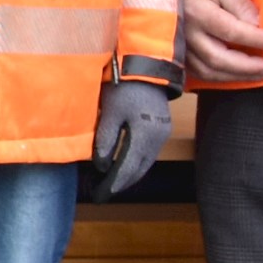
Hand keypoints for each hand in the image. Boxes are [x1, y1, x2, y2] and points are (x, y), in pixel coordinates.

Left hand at [89, 81, 176, 196]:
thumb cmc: (124, 87)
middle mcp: (158, 139)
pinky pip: (149, 153)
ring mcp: (162, 134)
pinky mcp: (162, 128)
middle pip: (139, 169)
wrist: (147, 67)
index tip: (100, 196)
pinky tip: (125, 166)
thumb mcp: (110, 112)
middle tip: (103, 194)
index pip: (128, 168)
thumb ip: (105, 139)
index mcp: (145, 136)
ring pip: (145, 162)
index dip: (113, 184)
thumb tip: (100, 166)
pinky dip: (136, 162)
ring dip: (130, 174)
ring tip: (112, 184)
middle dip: (121, 183)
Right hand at [181, 0, 262, 84]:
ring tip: (259, 73)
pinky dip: (221, 77)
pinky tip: (238, 75)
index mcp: (198, 11)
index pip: (231, 31)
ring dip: (236, 76)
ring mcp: (180, 46)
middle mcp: (186, 32)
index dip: (257, 40)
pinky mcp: (180, 53)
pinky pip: (200, 73)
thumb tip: (259, 26)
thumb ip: (241, 4)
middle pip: (218, 58)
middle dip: (247, 67)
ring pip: (208, 71)